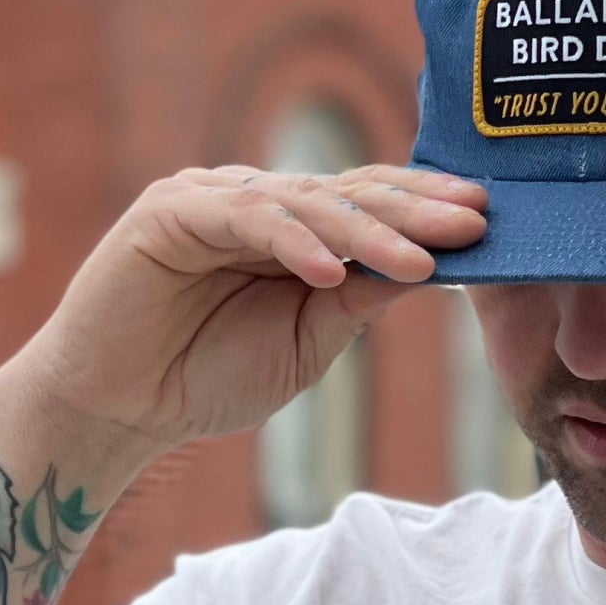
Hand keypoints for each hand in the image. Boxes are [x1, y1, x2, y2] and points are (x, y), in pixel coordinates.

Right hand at [9, 161, 487, 468]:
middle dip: (413, 209)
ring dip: (366, 232)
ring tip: (418, 260)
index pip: (368, 207)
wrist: (117, 411)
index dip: (425, 211)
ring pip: (304, 202)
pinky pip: (244, 220)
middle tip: (474, 221)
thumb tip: (431, 268)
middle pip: (347, 193)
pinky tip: (328, 271)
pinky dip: (289, 243)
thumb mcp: (308, 343)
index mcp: (291, 230)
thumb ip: (358, 301)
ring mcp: (211, 200)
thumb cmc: (206, 378)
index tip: (489, 223)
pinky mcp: (169, 213)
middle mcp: (255, 202)